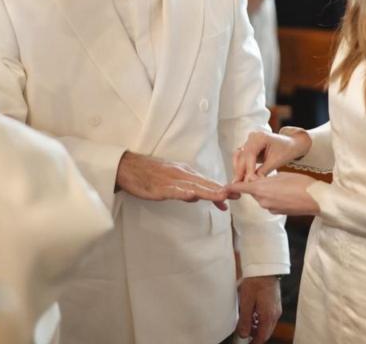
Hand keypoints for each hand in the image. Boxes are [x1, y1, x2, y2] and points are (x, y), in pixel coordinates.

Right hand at [115, 151, 236, 209]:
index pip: (206, 183)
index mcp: (184, 173)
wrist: (127, 167)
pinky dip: (182, 193)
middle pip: (204, 184)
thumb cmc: (148, 173)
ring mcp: (170, 181)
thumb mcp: (170, 179)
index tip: (235, 196)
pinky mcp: (159, 188)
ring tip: (222, 196)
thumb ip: (185, 187)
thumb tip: (197, 197)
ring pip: (193, 187)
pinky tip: (191, 196)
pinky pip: (172, 191)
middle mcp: (181, 174)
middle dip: (221, 190)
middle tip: (238, 195)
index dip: (220, 189)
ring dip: (208, 192)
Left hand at [227, 173, 319, 215]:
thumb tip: (258, 181)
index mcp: (261, 189)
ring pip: (261, 197)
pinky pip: (270, 202)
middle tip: (267, 175)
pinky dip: (273, 197)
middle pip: (252, 191)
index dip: (231, 187)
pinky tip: (285, 192)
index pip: (240, 187)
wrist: (317, 199)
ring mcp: (270, 208)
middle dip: (255, 184)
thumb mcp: (280, 175)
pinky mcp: (277, 212)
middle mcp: (262, 201)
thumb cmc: (301, 183)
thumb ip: (265, 178)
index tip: (223, 187)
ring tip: (281, 183)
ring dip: (266, 191)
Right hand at [232, 128, 311, 182]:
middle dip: (240, 170)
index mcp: (260, 137)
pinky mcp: (249, 147)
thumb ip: (263, 170)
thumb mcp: (276, 161)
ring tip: (239, 182)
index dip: (248, 168)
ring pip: (239, 156)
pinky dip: (241, 166)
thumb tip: (252, 181)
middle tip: (240, 184)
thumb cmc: (287, 150)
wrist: (292, 144)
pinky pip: (241, 157)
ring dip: (238, 169)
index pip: (250, 154)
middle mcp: (253, 137)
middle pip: (242, 155)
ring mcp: (250, 141)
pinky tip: (241, 176)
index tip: (248, 180)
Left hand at [237, 275, 281, 343]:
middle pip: (266, 332)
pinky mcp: (276, 303)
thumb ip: (245, 320)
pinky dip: (262, 319)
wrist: (265, 267)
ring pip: (268, 325)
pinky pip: (270, 317)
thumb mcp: (246, 301)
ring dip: (258, 327)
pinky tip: (254, 314)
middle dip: (256, 335)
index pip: (263, 336)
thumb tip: (244, 334)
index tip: (247, 343)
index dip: (255, 342)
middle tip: (245, 333)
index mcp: (268, 316)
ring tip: (247, 322)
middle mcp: (275, 314)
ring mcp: (277, 308)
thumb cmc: (255, 282)